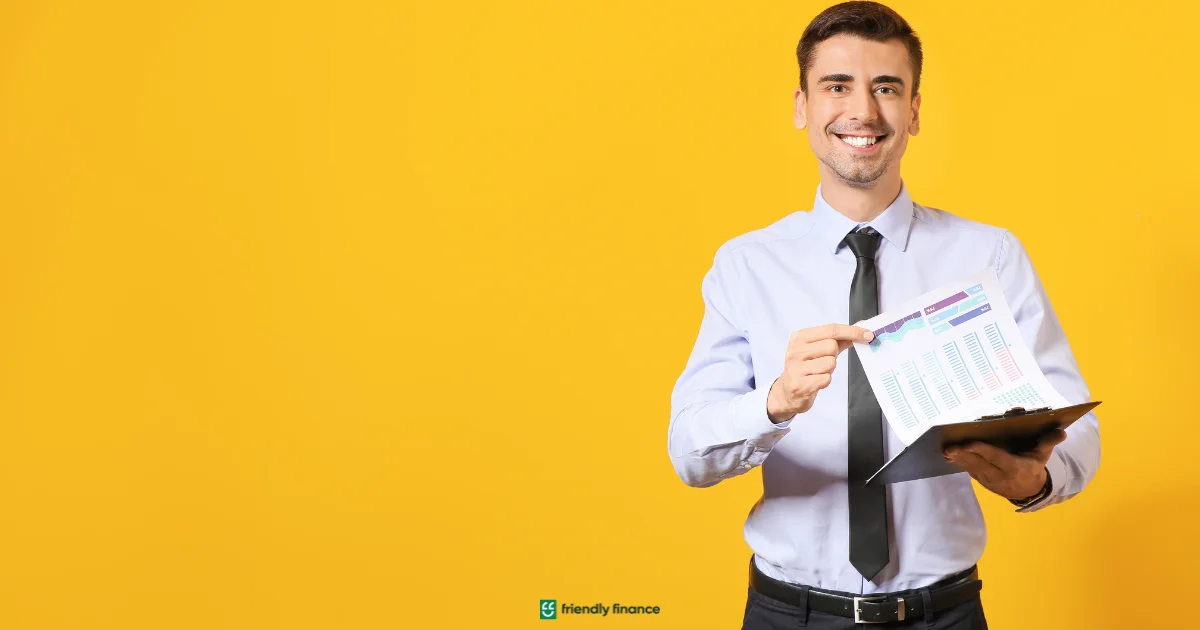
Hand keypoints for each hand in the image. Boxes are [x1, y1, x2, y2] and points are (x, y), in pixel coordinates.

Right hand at [766, 323, 873, 422]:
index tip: (868, 334)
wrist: (788, 392)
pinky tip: (815, 381)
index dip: (852, 331)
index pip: (831, 329)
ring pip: (830, 363)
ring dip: (829, 369)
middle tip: (822, 361)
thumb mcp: (819, 349)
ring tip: (817, 372)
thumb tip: (862, 327)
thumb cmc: (807, 367)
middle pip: (831, 346)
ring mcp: (796, 368)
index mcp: (799, 337)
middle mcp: (795, 350)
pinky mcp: (800, 384)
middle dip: (833, 355)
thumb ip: (840, 338)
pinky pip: (826, 379)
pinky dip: (825, 380)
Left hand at [943, 429, 1066, 499]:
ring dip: (957, 459)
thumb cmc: (1034, 465)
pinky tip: (949, 455)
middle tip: (949, 447)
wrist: (1028, 489)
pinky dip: (959, 463)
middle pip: (980, 464)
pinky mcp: (982, 480)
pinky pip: (969, 470)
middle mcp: (1000, 475)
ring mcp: (990, 480)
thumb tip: (1061, 432)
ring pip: (972, 468)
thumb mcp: (1043, 455)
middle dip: (963, 455)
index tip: (969, 443)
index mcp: (1016, 468)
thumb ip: (1048, 442)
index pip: (997, 458)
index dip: (982, 451)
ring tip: (945, 450)